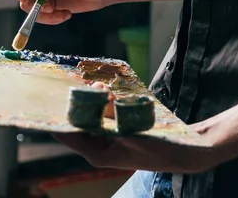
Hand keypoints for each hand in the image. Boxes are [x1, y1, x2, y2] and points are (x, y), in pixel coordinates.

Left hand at [52, 83, 224, 173]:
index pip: (65, 132)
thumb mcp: (139, 134)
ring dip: (91, 98)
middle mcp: (97, 147)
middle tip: (87, 83)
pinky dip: (103, 101)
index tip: (50, 94)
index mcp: (96, 153)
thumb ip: (118, 117)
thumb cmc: (163, 148)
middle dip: (78, 100)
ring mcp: (107, 139)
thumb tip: (101, 96)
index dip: (57, 114)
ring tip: (98, 84)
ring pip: (90, 114)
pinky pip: (103, 112)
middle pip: (76, 120)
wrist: (187, 153)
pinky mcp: (117, 130)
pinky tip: (107, 89)